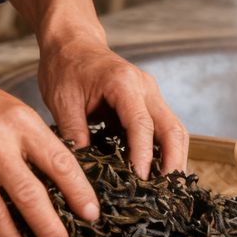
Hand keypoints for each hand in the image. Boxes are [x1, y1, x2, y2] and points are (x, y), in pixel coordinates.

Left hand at [37, 37, 188, 178]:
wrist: (71, 42)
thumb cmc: (64, 66)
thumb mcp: (61, 100)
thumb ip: (74, 134)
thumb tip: (83, 173)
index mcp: (123, 82)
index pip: (141, 124)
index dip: (143, 155)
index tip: (140, 181)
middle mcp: (145, 86)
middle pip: (172, 128)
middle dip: (173, 162)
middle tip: (165, 194)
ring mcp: (150, 93)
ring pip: (175, 129)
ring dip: (174, 158)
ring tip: (166, 189)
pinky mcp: (148, 101)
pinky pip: (165, 128)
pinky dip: (166, 151)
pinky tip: (158, 173)